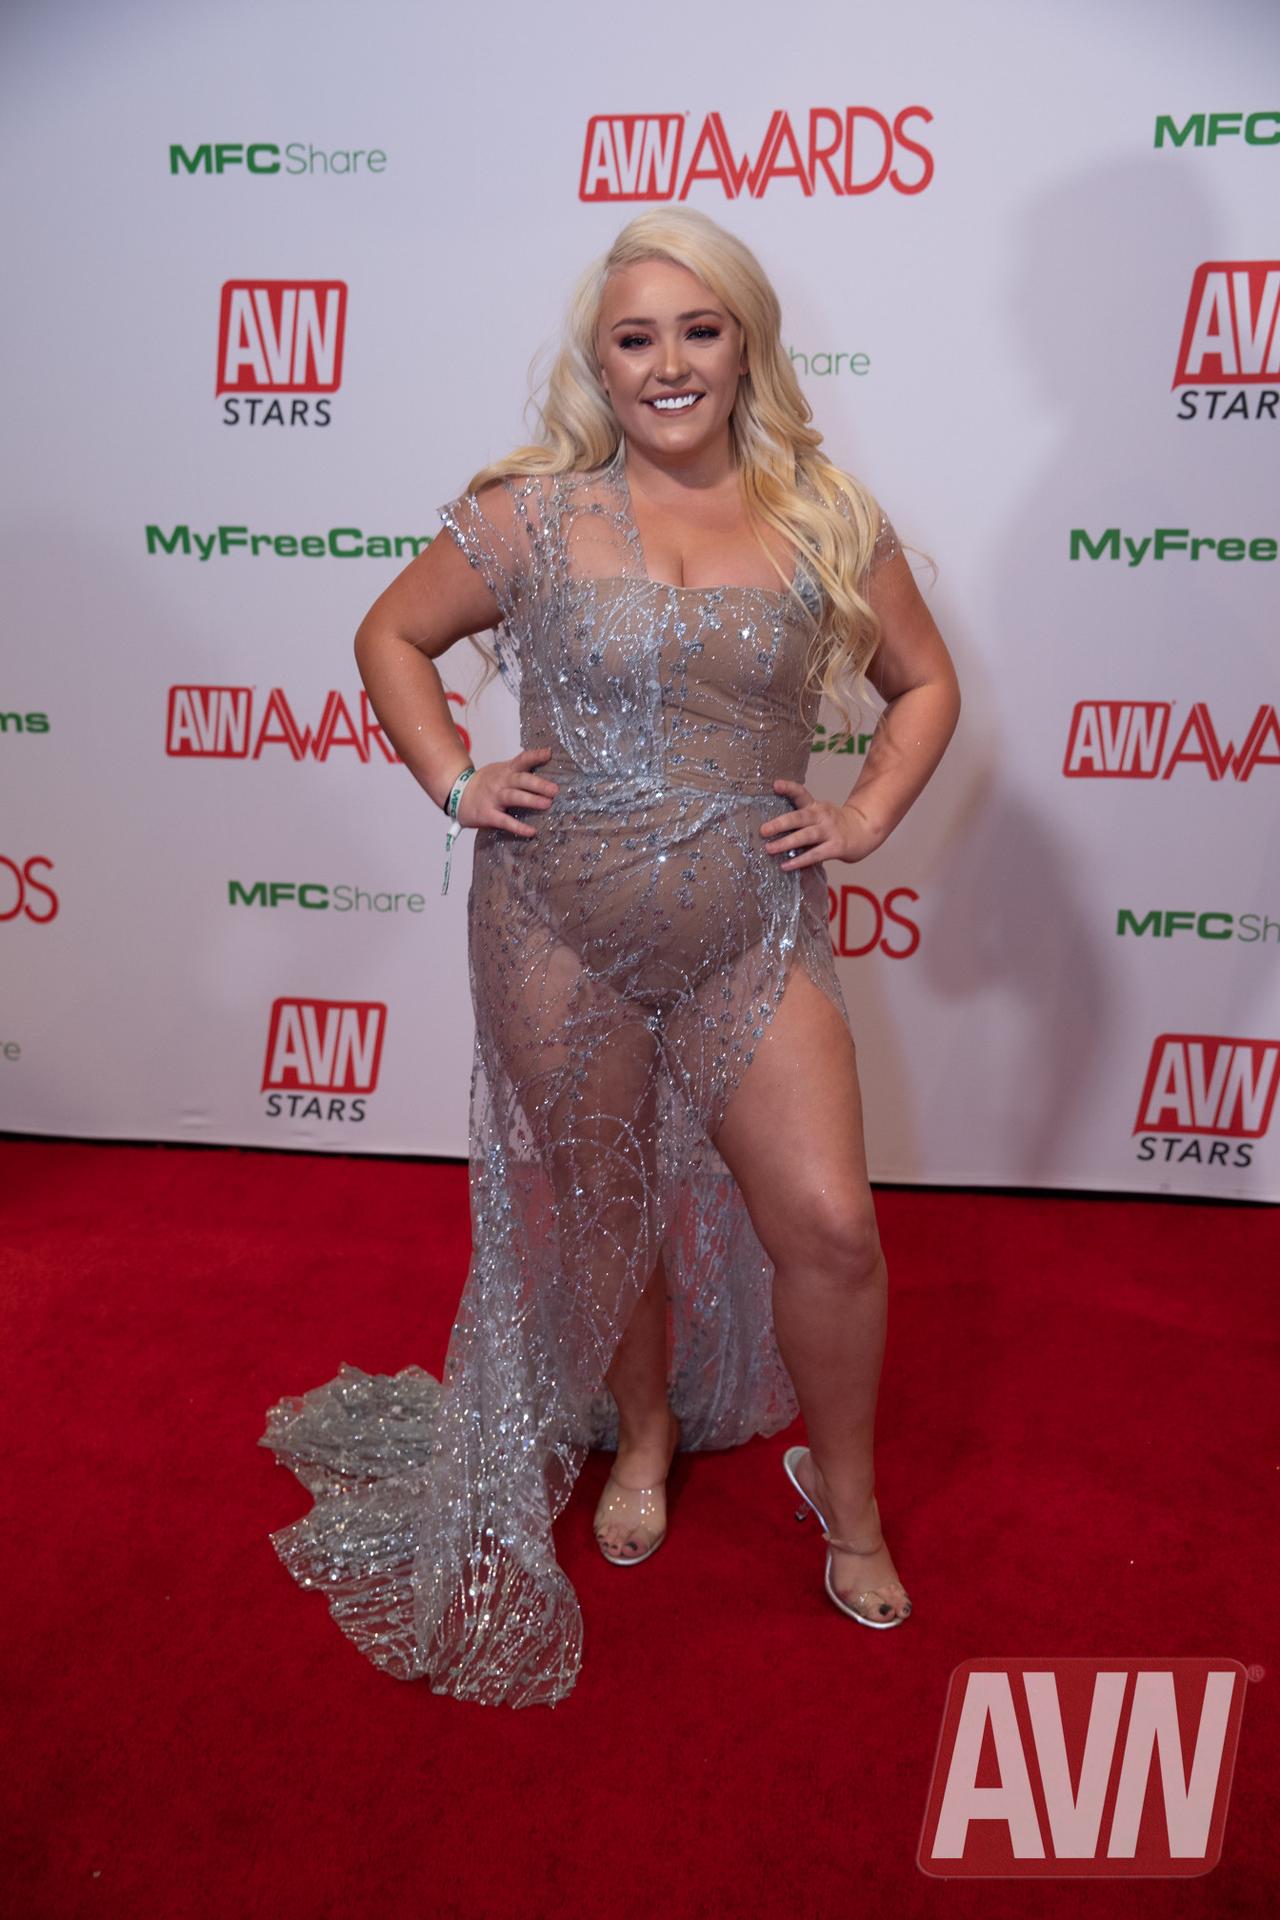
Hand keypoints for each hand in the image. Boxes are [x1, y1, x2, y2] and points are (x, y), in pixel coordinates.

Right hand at [455, 747, 558, 837]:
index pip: (522, 760)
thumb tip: (544, 766)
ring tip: (547, 804)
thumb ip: (519, 770)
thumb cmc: (484, 784)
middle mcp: (500, 782)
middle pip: (521, 780)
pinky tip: (531, 831)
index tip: (548, 754)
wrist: (456, 794)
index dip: (535, 756)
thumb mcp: (500, 771)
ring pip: (514, 797)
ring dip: (531, 800)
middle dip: (538, 784)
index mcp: (505, 771)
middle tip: (554, 789)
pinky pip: (504, 821)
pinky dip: (518, 827)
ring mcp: (493, 798)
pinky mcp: (488, 814)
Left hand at [760, 779, 880, 869]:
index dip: (789, 788)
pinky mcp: (836, 847)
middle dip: (780, 823)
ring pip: (806, 836)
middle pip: (799, 817)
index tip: (775, 784)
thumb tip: (771, 830)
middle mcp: (822, 816)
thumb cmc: (835, 825)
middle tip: (763, 830)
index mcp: (816, 807)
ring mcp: (830, 831)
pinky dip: (800, 860)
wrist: (865, 830)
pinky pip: (815, 854)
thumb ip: (800, 821)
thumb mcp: (820, 815)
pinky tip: (786, 865)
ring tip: (769, 848)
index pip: (801, 793)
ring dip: (786, 842)